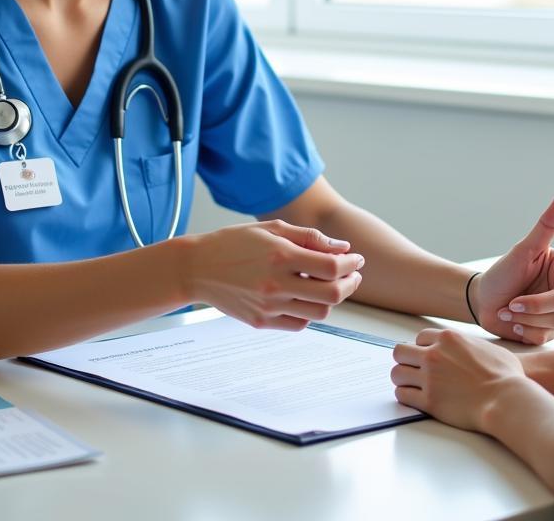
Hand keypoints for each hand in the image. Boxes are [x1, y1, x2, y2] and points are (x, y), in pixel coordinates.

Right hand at [184, 220, 363, 330]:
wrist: (197, 268)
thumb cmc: (234, 243)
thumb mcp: (272, 229)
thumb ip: (309, 237)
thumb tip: (342, 248)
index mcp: (280, 256)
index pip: (332, 267)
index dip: (351, 263)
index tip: (356, 259)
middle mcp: (276, 284)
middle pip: (332, 294)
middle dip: (350, 284)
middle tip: (352, 274)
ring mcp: (268, 306)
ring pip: (319, 312)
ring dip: (332, 299)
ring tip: (330, 285)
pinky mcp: (261, 322)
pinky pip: (299, 323)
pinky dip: (310, 312)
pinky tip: (306, 297)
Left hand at [392, 327, 525, 431]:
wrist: (506, 399)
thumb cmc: (506, 376)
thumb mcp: (490, 348)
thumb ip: (472, 345)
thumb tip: (471, 349)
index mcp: (448, 338)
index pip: (419, 338)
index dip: (422, 348)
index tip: (424, 357)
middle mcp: (434, 354)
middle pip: (400, 351)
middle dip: (405, 361)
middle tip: (412, 370)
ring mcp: (429, 377)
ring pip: (397, 373)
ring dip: (402, 379)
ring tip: (410, 385)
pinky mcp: (429, 400)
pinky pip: (403, 395)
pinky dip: (406, 396)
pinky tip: (414, 398)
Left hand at [470, 193, 553, 343]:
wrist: (483, 299)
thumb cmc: (503, 272)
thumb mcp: (524, 250)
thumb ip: (546, 226)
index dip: (540, 301)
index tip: (516, 298)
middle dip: (529, 310)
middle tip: (509, 303)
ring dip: (524, 320)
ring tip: (508, 310)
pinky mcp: (551, 331)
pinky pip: (545, 339)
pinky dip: (525, 332)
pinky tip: (514, 322)